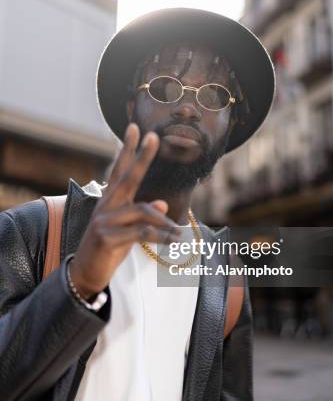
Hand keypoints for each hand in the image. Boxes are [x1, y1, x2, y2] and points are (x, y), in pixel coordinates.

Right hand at [69, 123, 180, 298]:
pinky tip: (173, 241)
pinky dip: (161, 236)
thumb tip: (162, 203)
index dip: (127, 149)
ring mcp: (104, 220)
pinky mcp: (107, 237)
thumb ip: (143, 215)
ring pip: (143, 212)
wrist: (85, 273)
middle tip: (154, 137)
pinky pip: (142, 233)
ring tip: (179, 233)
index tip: (135, 128)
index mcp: (110, 200)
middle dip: (142, 157)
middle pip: (127, 177)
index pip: (119, 169)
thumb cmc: (108, 249)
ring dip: (165, 223)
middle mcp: (106, 205)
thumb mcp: (127, 230)